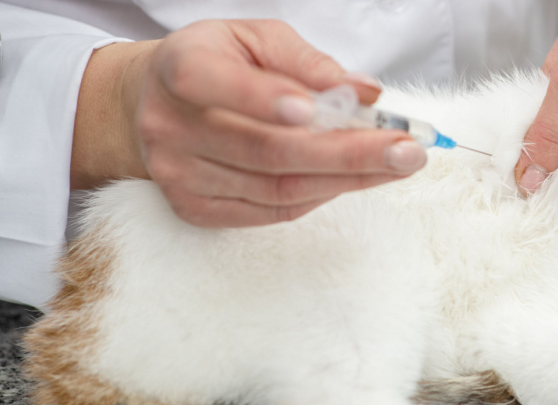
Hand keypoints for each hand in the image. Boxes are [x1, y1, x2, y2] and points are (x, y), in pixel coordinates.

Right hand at [71, 20, 425, 227]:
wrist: (151, 105)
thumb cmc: (218, 64)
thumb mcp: (255, 39)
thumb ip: (307, 61)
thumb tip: (364, 92)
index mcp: (181, 69)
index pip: (215, 84)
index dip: (264, 98)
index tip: (317, 108)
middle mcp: (170, 127)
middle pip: (267, 150)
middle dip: (348, 152)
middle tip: (406, 150)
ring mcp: (179, 175)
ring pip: (277, 188)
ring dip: (348, 179)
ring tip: (398, 164)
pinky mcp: (194, 209)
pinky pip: (272, 211)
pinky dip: (322, 195)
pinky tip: (356, 178)